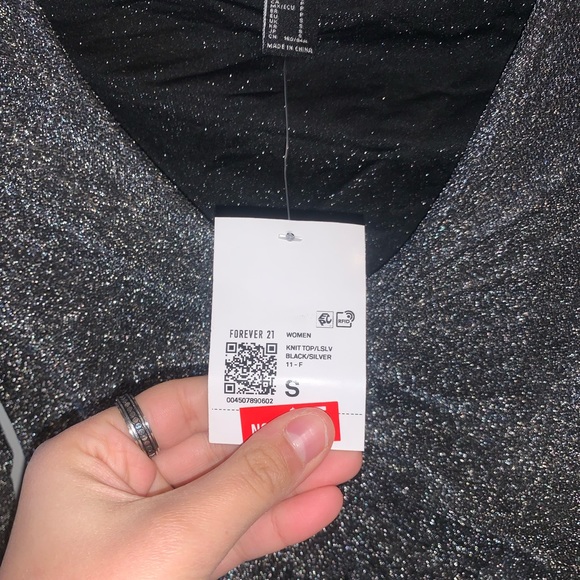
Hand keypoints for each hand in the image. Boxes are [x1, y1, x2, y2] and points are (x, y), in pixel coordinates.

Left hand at [0, 377, 361, 578]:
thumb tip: (309, 430)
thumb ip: (249, 480)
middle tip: (334, 426)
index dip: (244, 395)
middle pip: (215, 448)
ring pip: (231, 492)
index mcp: (95, 455)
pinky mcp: (175, 565)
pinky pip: (231, 532)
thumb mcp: (177, 535)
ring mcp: (150, 528)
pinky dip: (274, 522)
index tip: (297, 389)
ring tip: (341, 463)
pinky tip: (316, 507)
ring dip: (288, 482)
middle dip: (278, 441)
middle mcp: (122, 484)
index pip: (183, 405)